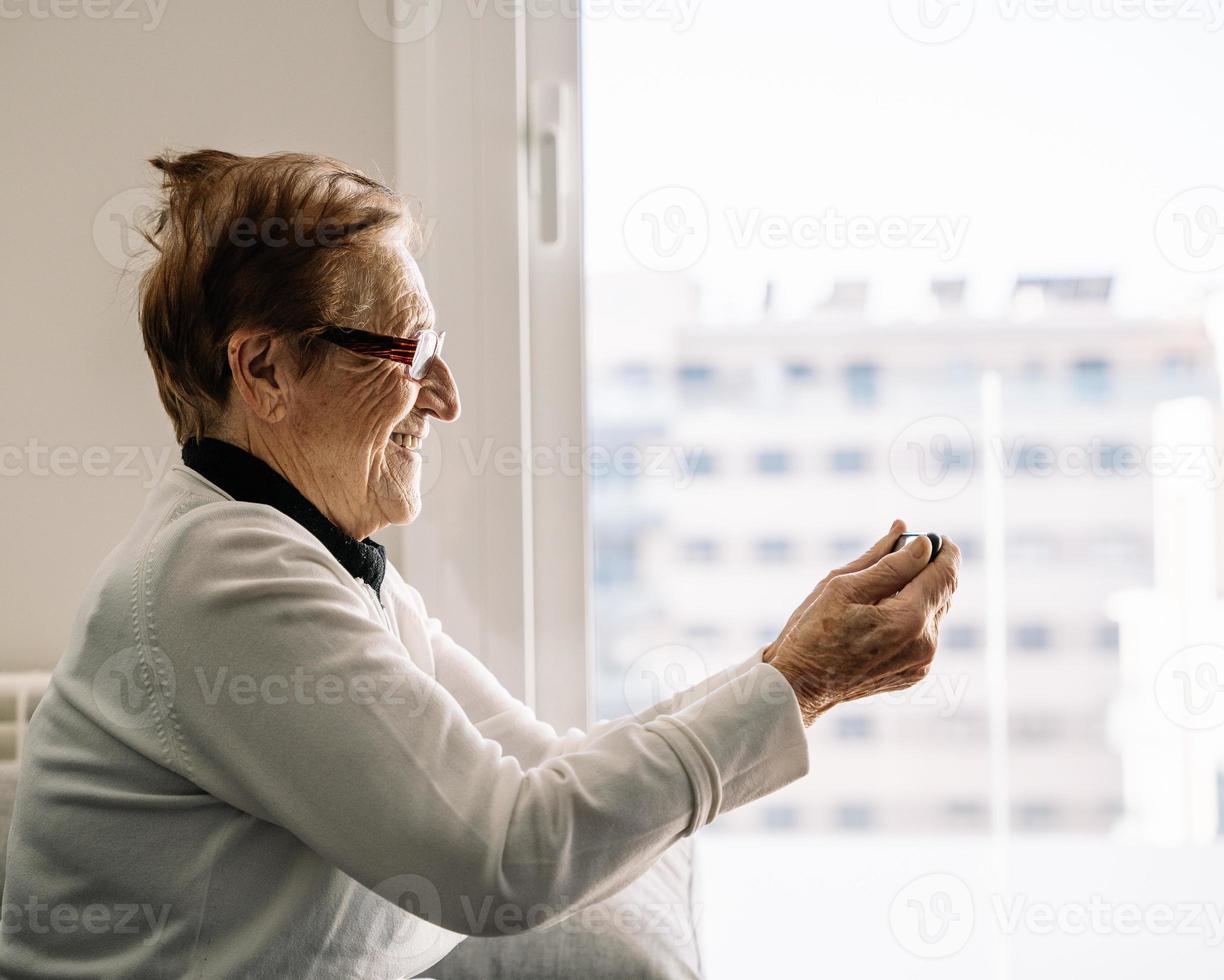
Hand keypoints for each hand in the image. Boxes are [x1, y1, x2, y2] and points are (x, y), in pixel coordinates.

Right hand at [763, 519, 959, 725]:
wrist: (800, 686)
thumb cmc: (814, 633)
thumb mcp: (843, 587)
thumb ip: (888, 563)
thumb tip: (921, 543)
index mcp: (909, 618)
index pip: (945, 574)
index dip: (944, 550)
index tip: (935, 536)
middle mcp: (925, 644)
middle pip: (944, 592)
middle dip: (927, 569)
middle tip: (902, 554)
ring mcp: (922, 662)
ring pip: (934, 612)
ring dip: (917, 593)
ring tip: (880, 589)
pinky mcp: (914, 673)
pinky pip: (924, 634)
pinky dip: (910, 617)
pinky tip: (879, 616)